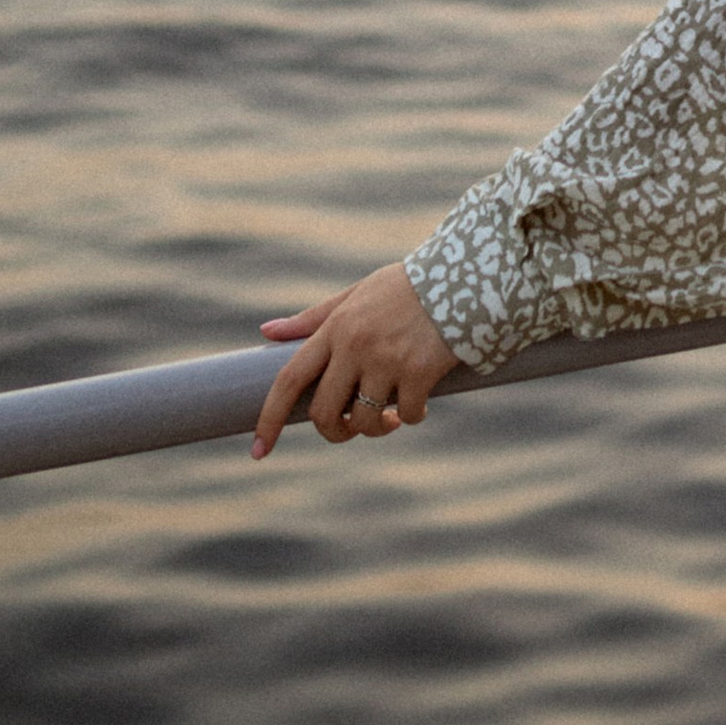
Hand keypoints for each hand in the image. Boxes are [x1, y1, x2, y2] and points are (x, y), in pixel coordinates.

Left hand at [251, 261, 456, 458]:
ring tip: (392, 416)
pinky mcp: (420, 371)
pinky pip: (408, 414)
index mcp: (337, 327)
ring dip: (378, 428)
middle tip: (351, 428)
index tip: (258, 451)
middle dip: (334, 432)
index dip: (270, 418)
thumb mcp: (358, 294)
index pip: (290, 378)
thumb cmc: (407, 286)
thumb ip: (314, 318)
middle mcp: (356, 345)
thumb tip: (267, 331)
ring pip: (366, 420)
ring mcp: (388, 359)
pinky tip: (421, 403)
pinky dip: (413, 416)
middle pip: (325, 412)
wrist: (467, 273)